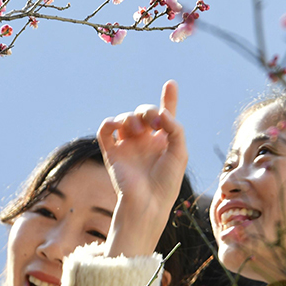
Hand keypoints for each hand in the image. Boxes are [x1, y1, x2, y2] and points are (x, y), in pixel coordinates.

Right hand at [97, 80, 188, 257]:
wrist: (147, 202)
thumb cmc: (167, 182)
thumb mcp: (180, 152)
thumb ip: (175, 128)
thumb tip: (161, 113)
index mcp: (163, 141)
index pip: (165, 115)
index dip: (168, 99)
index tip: (170, 84)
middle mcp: (145, 141)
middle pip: (144, 113)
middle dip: (148, 111)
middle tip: (154, 121)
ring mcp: (127, 146)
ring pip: (125, 119)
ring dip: (132, 118)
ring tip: (139, 131)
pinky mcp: (112, 152)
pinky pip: (105, 131)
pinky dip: (109, 123)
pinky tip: (117, 125)